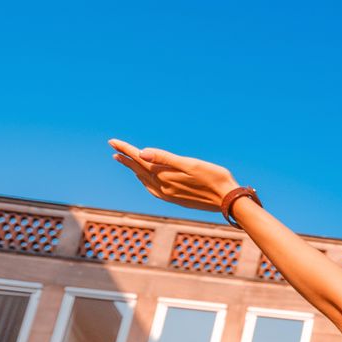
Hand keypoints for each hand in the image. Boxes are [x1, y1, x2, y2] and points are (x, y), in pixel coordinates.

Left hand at [108, 139, 238, 212]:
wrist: (228, 200)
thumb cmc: (214, 178)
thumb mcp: (190, 164)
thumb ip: (165, 158)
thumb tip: (141, 153)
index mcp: (165, 175)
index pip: (139, 159)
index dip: (126, 149)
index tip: (112, 141)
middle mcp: (163, 186)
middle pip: (139, 169)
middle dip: (126, 158)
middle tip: (114, 149)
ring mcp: (168, 194)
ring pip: (144, 179)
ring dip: (133, 169)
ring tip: (124, 161)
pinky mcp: (175, 199)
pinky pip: (152, 189)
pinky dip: (144, 180)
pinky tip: (144, 179)